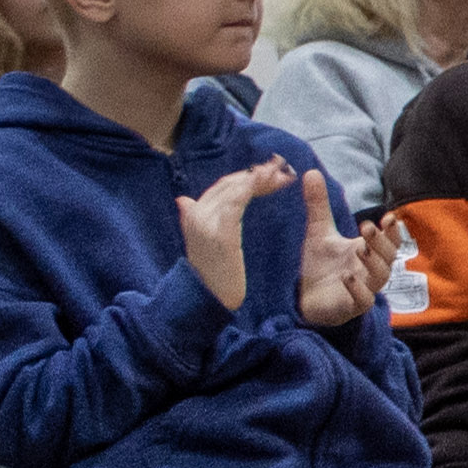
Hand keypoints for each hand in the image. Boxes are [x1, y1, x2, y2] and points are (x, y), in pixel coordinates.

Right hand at [181, 158, 293, 310]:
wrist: (208, 300)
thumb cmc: (214, 276)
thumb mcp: (203, 245)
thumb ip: (199, 221)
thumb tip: (183, 199)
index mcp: (193, 215)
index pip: (223, 187)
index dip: (247, 177)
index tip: (271, 171)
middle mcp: (196, 214)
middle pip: (230, 184)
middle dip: (258, 174)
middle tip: (283, 167)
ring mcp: (205, 223)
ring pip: (235, 189)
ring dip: (261, 178)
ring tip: (283, 173)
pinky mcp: (219, 233)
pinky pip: (236, 202)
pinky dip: (253, 188)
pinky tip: (271, 183)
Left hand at [293, 182, 387, 329]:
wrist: (301, 299)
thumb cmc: (317, 267)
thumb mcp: (318, 232)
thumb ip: (318, 204)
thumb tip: (311, 171)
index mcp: (368, 252)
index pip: (390, 241)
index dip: (393, 231)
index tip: (388, 217)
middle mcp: (370, 271)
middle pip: (389, 257)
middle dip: (382, 243)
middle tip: (367, 227)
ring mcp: (363, 290)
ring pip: (381, 277)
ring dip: (375, 263)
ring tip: (361, 250)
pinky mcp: (350, 307)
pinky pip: (363, 301)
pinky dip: (358, 290)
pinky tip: (347, 277)